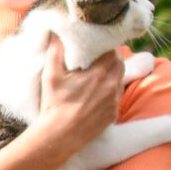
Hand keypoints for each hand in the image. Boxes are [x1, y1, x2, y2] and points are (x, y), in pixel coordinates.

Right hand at [32, 44, 123, 158]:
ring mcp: (114, 101)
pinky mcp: (113, 114)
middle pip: (120, 63)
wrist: (60, 136)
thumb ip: (55, 51)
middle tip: (98, 56)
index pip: (113, 51)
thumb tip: (56, 33)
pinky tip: (96, 93)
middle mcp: (112, 86)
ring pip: (120, 79)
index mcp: (100, 73)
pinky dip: (110, 91)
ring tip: (98, 73)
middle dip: (111, 58)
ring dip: (112, 73)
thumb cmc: (54, 105)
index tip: (97, 44)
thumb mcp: (50, 76)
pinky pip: (116, 96)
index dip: (106, 46)